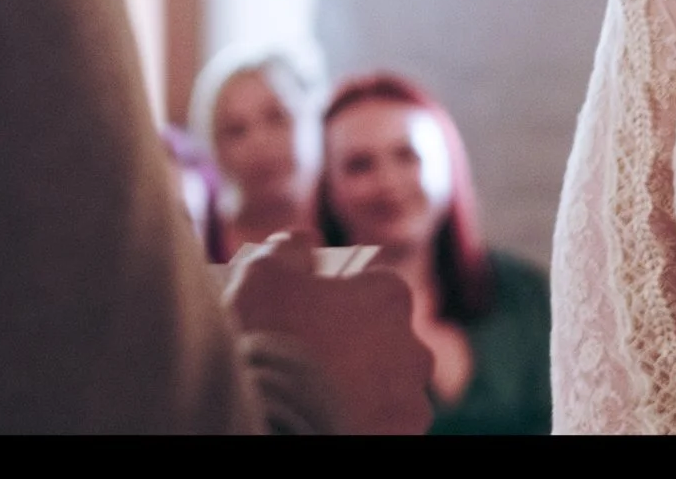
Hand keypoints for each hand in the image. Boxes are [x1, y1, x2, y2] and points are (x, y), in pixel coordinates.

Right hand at [225, 231, 434, 434]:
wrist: (267, 419)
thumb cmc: (267, 339)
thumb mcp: (262, 276)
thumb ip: (286, 250)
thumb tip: (302, 241)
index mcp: (389, 295)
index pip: (370, 289)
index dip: (335, 303)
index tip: (307, 320)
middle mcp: (414, 344)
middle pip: (383, 341)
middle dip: (354, 349)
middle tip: (310, 367)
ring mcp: (411, 396)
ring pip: (388, 387)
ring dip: (363, 390)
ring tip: (317, 401)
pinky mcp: (404, 435)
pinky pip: (385, 423)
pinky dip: (364, 422)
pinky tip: (328, 422)